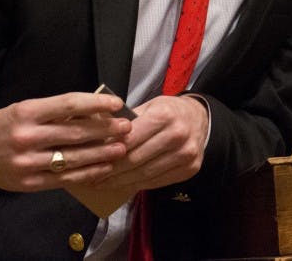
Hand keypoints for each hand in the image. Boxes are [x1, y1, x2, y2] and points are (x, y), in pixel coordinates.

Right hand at [0, 92, 131, 191]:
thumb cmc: (4, 125)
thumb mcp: (25, 109)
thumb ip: (56, 111)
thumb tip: (94, 111)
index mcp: (27, 112)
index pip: (68, 104)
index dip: (95, 104)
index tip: (116, 104)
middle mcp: (27, 136)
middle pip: (74, 132)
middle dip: (105, 130)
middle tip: (126, 127)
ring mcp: (28, 162)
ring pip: (73, 158)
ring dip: (101, 153)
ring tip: (121, 148)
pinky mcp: (29, 183)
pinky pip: (65, 178)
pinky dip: (87, 173)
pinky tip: (104, 167)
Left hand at [92, 95, 208, 191]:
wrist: (200, 118)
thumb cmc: (169, 111)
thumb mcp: (149, 106)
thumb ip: (127, 121)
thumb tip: (98, 138)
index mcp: (164, 115)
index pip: (129, 139)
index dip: (108, 152)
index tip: (91, 161)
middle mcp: (177, 135)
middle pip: (135, 159)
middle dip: (111, 171)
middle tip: (92, 177)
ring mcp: (186, 154)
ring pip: (145, 174)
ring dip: (121, 182)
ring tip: (103, 184)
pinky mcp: (190, 169)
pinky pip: (157, 181)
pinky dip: (138, 184)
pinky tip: (124, 185)